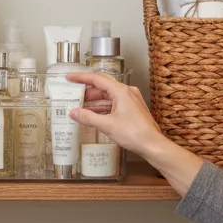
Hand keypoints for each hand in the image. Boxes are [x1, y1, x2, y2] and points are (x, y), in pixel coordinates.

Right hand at [66, 73, 203, 194]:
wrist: (152, 144)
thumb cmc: (134, 133)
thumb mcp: (107, 125)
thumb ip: (88, 117)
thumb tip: (73, 112)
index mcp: (121, 91)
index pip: (97, 79)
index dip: (81, 78)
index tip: (70, 78)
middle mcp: (127, 92)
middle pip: (103, 86)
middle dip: (87, 90)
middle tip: (73, 94)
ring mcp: (131, 100)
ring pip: (109, 95)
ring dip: (95, 100)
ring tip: (81, 105)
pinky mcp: (133, 108)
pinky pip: (115, 103)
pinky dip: (104, 106)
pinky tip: (95, 113)